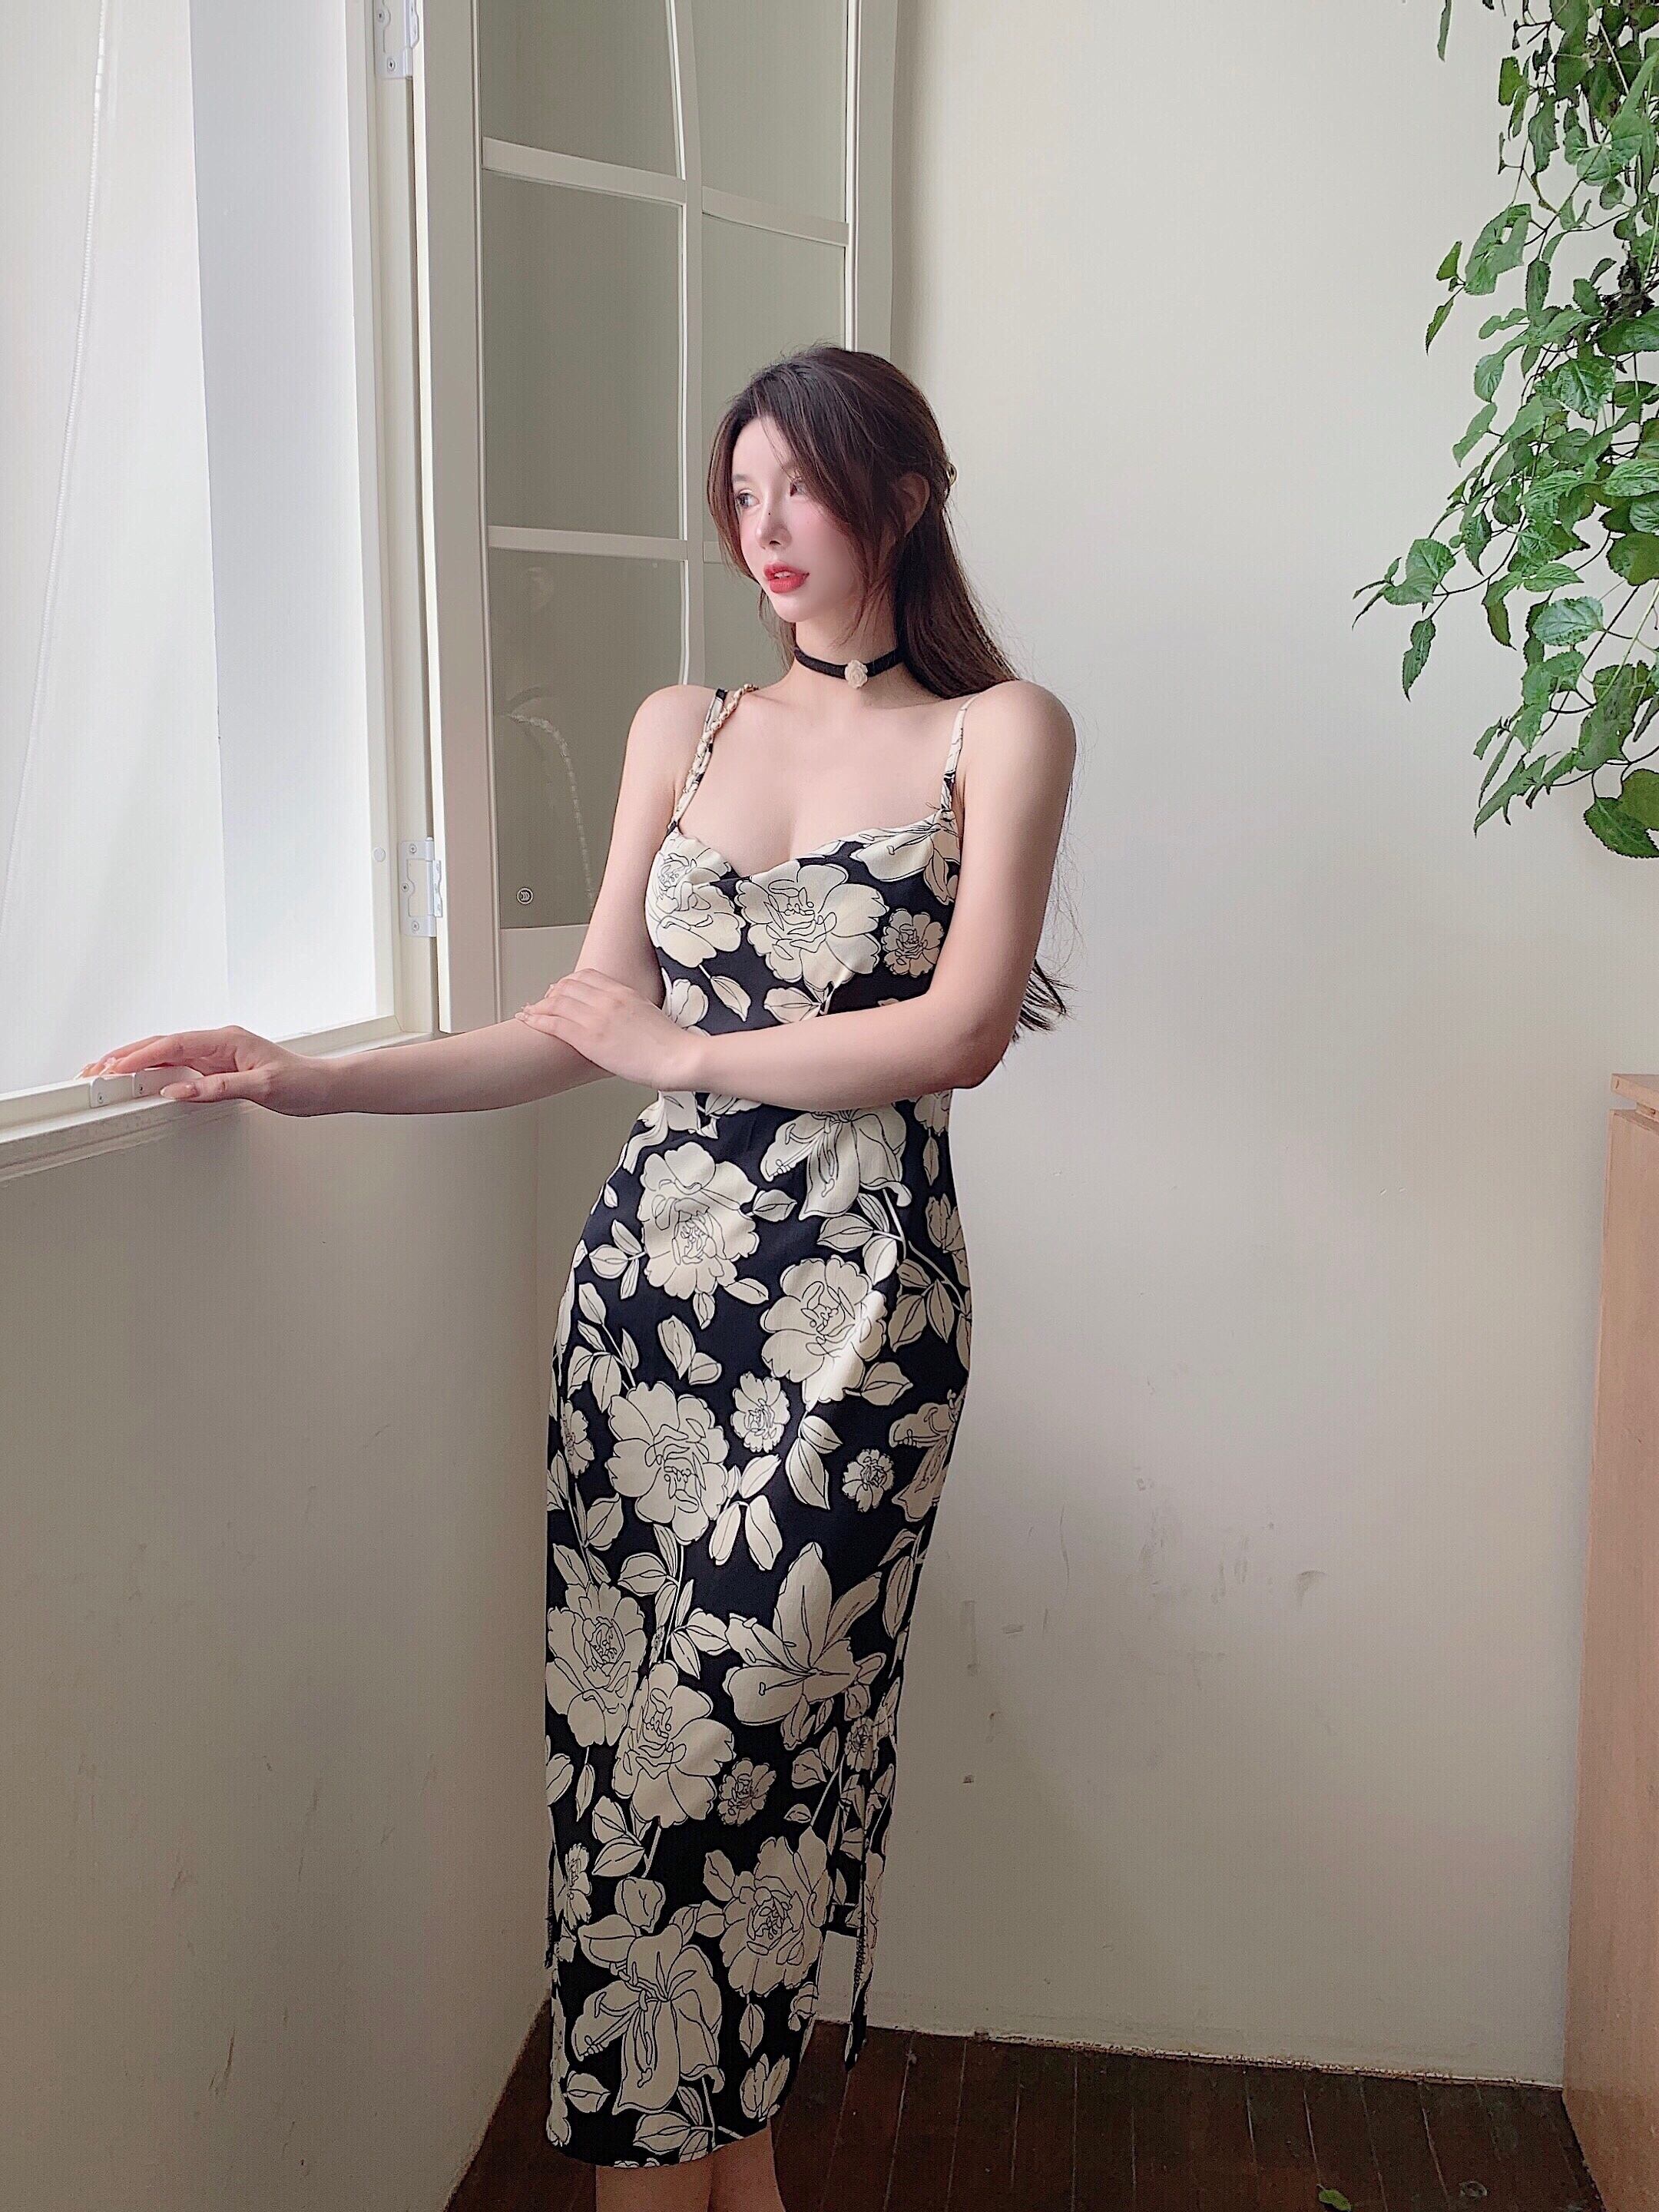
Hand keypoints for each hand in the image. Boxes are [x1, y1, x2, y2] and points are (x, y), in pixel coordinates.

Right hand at [78, 1026, 332, 1115]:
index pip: (174, 1044)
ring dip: (137, 1062)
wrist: (324, 1086)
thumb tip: (180, 1091)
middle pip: (163, 1045)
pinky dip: (157, 1072)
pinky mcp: (219, 1069)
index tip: (116, 1067)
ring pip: (168, 1055)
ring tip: (107, 1072)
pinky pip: (180, 1067)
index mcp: (227, 1040)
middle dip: (127, 1055)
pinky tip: (141, 1079)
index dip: (141, 1054)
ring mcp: (217, 1056)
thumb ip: (219, 1088)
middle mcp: (219, 1044)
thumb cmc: (301, 1081)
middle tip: (96, 1069)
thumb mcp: (262, 1087)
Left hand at [515, 969, 700, 1090]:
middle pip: (568, 986)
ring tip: (528, 1012)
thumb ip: (631, 1009)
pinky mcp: (589, 1038)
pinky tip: (528, 1021)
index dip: (568, 982)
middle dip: (550, 994)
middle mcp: (607, 999)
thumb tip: (623, 1017)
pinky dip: (536, 1020)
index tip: (561, 990)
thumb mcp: (650, 1014)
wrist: (678, 1058)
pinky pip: (554, 1023)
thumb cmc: (671, 1045)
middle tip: (542, 1002)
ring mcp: (597, 1017)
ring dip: (538, 1006)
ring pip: (556, 1002)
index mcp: (623, 991)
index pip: (586, 976)